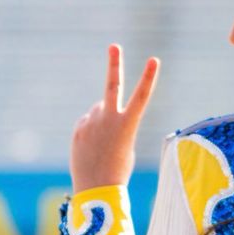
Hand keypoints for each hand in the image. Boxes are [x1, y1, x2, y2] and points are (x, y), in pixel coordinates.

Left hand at [71, 45, 159, 192]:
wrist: (96, 188)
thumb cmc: (118, 170)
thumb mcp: (125, 145)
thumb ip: (114, 121)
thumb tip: (99, 107)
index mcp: (127, 125)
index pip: (141, 96)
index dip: (149, 77)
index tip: (154, 59)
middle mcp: (108, 118)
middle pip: (113, 86)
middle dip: (114, 65)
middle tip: (114, 46)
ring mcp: (91, 122)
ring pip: (99, 111)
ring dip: (103, 120)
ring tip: (105, 144)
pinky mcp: (79, 128)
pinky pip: (88, 123)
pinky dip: (92, 131)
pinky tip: (94, 148)